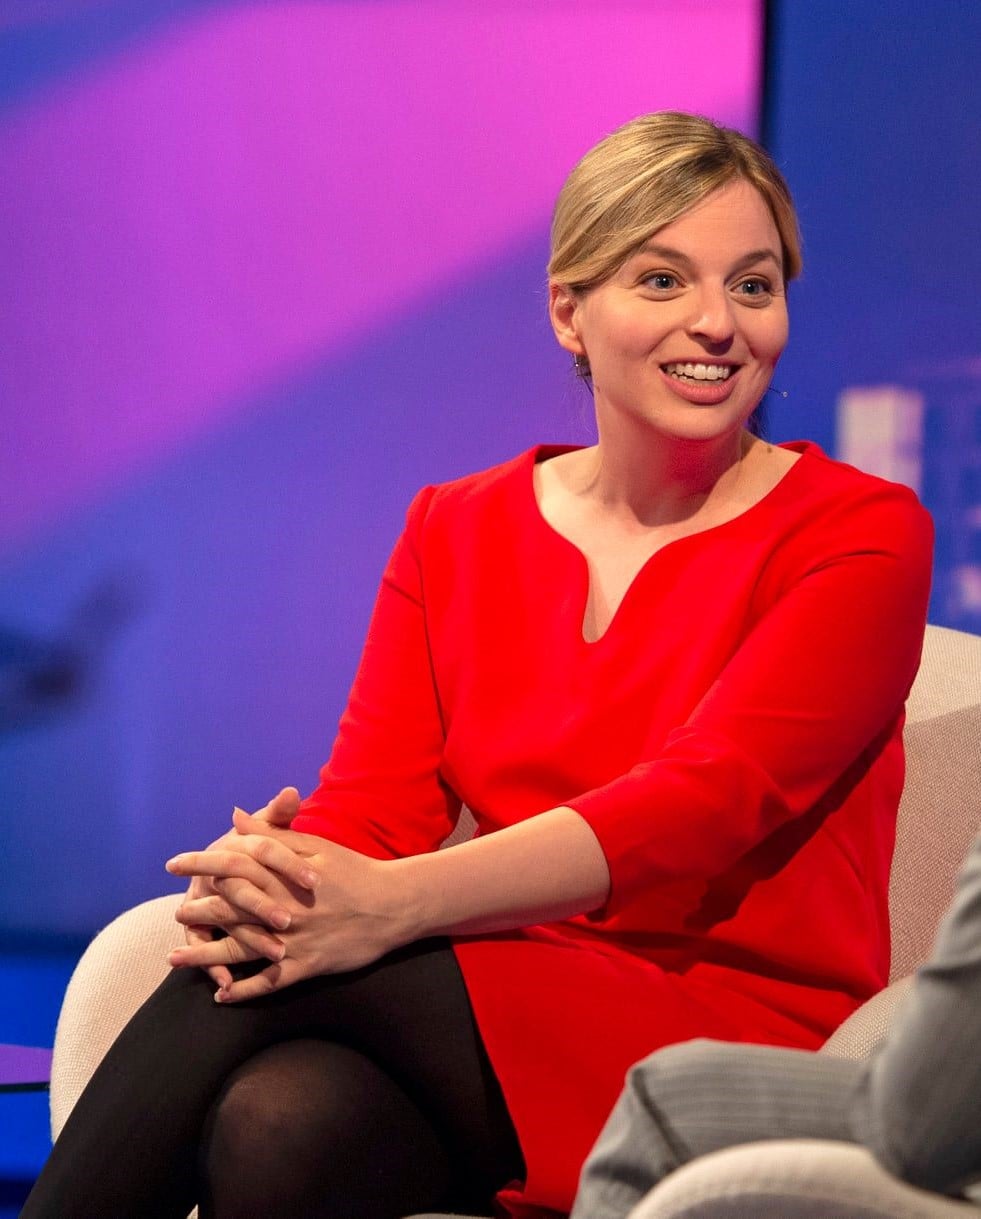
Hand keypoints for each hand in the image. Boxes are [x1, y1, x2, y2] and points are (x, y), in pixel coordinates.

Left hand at [166, 815, 413, 1002]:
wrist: (393, 905)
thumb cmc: (354, 871)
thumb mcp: (314, 845)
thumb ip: (271, 833)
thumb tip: (234, 816)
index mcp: (282, 876)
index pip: (230, 866)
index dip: (200, 865)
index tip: (174, 864)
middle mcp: (282, 909)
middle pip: (229, 910)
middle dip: (197, 912)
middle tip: (175, 913)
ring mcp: (293, 941)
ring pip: (241, 950)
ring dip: (207, 956)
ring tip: (176, 958)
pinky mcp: (306, 966)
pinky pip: (269, 982)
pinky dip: (245, 990)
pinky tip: (222, 995)